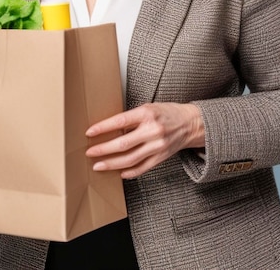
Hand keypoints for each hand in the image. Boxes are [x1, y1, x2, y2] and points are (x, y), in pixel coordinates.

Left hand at [85, 102, 203, 178]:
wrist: (190, 123)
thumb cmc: (166, 113)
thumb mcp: (148, 108)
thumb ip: (131, 118)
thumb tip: (109, 129)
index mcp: (147, 114)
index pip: (120, 121)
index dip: (103, 128)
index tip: (90, 132)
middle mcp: (152, 131)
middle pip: (123, 144)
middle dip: (103, 149)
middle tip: (90, 152)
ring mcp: (157, 146)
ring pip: (130, 159)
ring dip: (111, 164)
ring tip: (98, 165)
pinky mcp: (161, 158)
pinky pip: (142, 168)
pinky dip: (129, 172)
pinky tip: (118, 172)